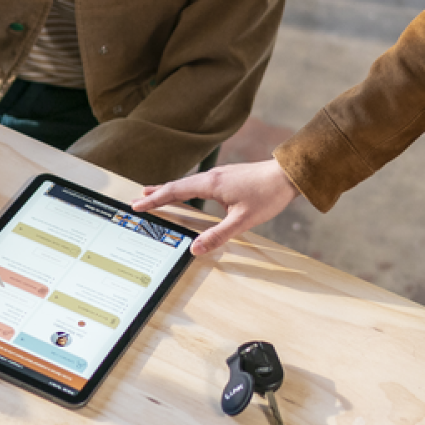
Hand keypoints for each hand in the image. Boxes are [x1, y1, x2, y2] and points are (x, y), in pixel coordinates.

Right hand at [131, 158, 299, 254]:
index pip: (175, 192)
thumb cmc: (267, 195)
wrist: (288, 175)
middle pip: (177, 185)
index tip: (137, 204)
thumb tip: (195, 249)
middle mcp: (212, 177)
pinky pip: (198, 183)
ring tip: (156, 194)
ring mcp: (220, 175)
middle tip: (138, 199)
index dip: (155, 199)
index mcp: (211, 185)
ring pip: (188, 183)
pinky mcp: (228, 176)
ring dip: (170, 189)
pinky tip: (189, 192)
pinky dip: (185, 188)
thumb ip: (218, 235)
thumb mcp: (242, 221)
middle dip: (156, 193)